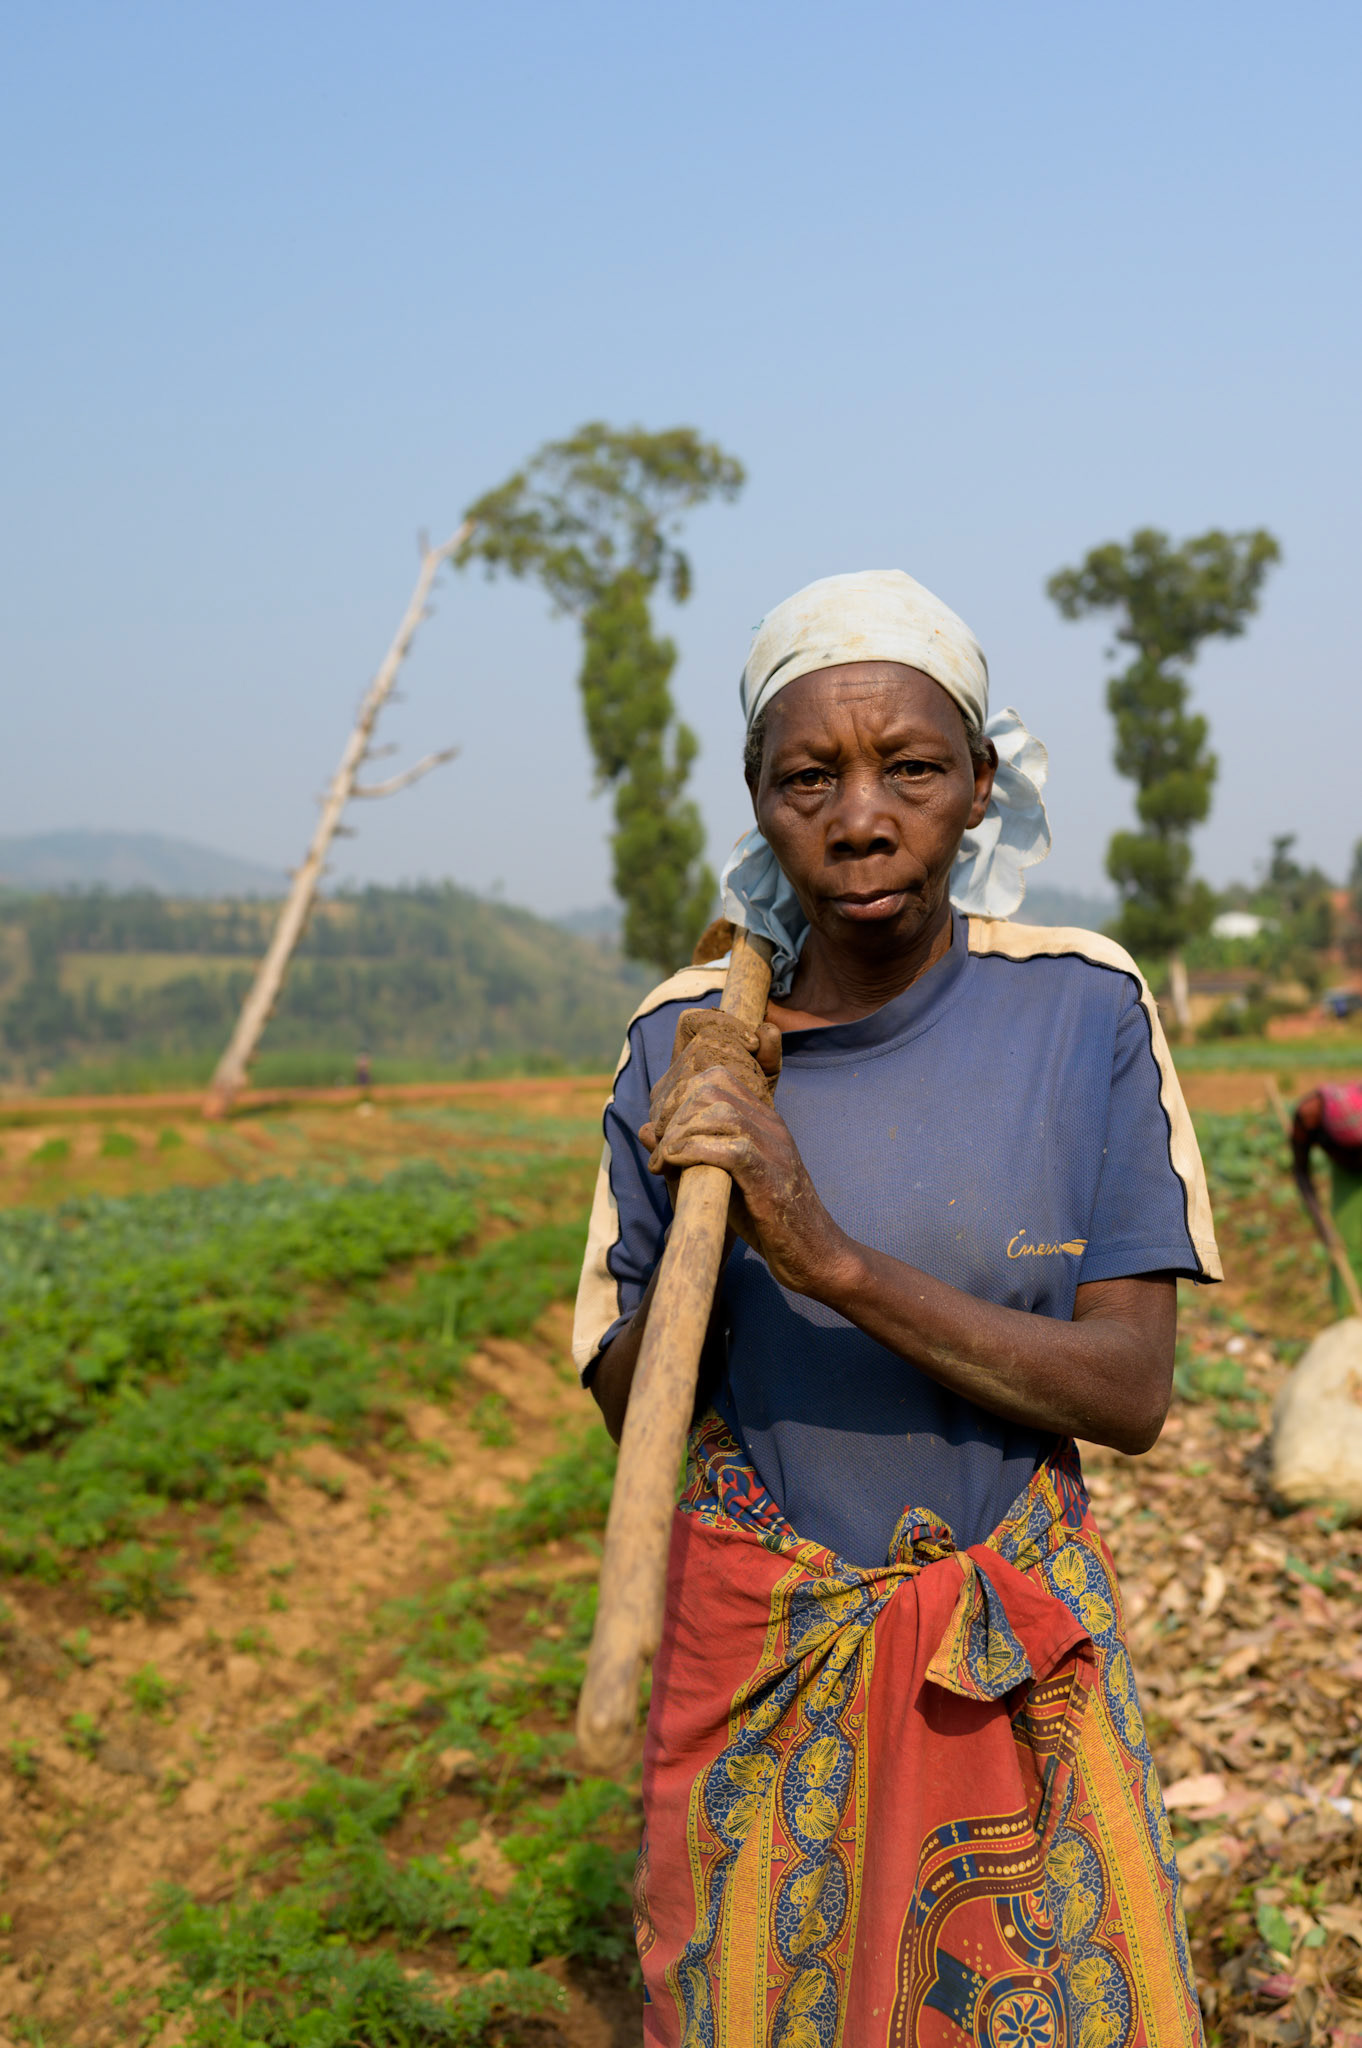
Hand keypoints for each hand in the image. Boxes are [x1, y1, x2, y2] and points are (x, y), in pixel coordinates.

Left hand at [638, 1013, 850, 1297]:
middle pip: (711, 1089)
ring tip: (663, 1160)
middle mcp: (770, 1125)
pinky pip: (726, 1147)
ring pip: (717, 1112)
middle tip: (660, 1147)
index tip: (660, 1128)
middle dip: (675, 1113)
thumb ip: (686, 1152)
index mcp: (764, 1120)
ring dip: (678, 1134)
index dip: (679, 1095)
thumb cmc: (766, 1221)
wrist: (814, 1255)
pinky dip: (689, 1153)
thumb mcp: (720, 1180)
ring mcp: (773, 1147)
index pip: (716, 1078)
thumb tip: (645, 1129)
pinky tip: (670, 1167)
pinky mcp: (769, 1174)